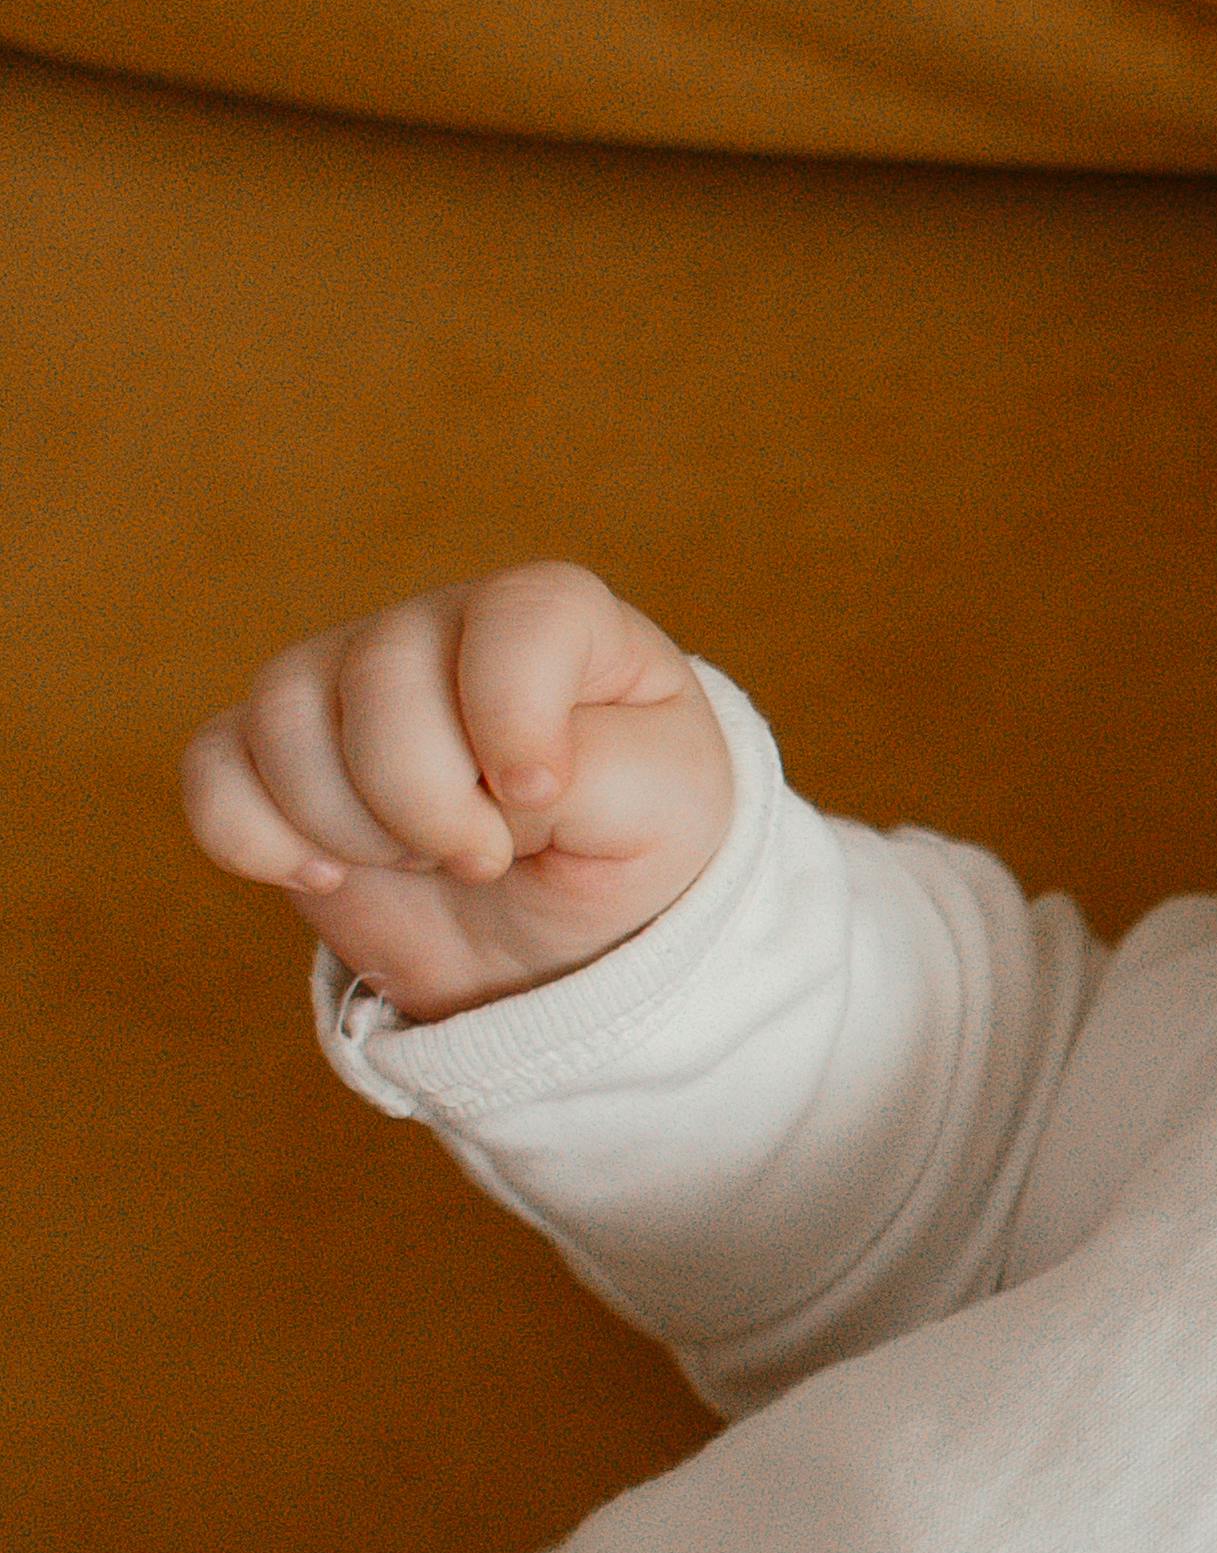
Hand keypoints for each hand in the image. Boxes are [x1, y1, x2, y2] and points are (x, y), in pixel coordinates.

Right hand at [179, 564, 735, 1028]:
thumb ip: (600, 773)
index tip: (540, 796)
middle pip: (383, 675)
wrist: (553, 937)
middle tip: (486, 858)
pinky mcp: (271, 750)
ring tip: (422, 861)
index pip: (520, 615)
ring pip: (286, 717)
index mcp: (555, 618)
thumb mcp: (665, 816)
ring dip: (353, 828)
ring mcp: (343, 678)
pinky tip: (329, 875)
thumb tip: (493, 775)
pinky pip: (214, 770)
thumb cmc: (623, 847)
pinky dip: (258, 840)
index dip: (515, 715)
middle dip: (429, 802)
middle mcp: (438, 627)